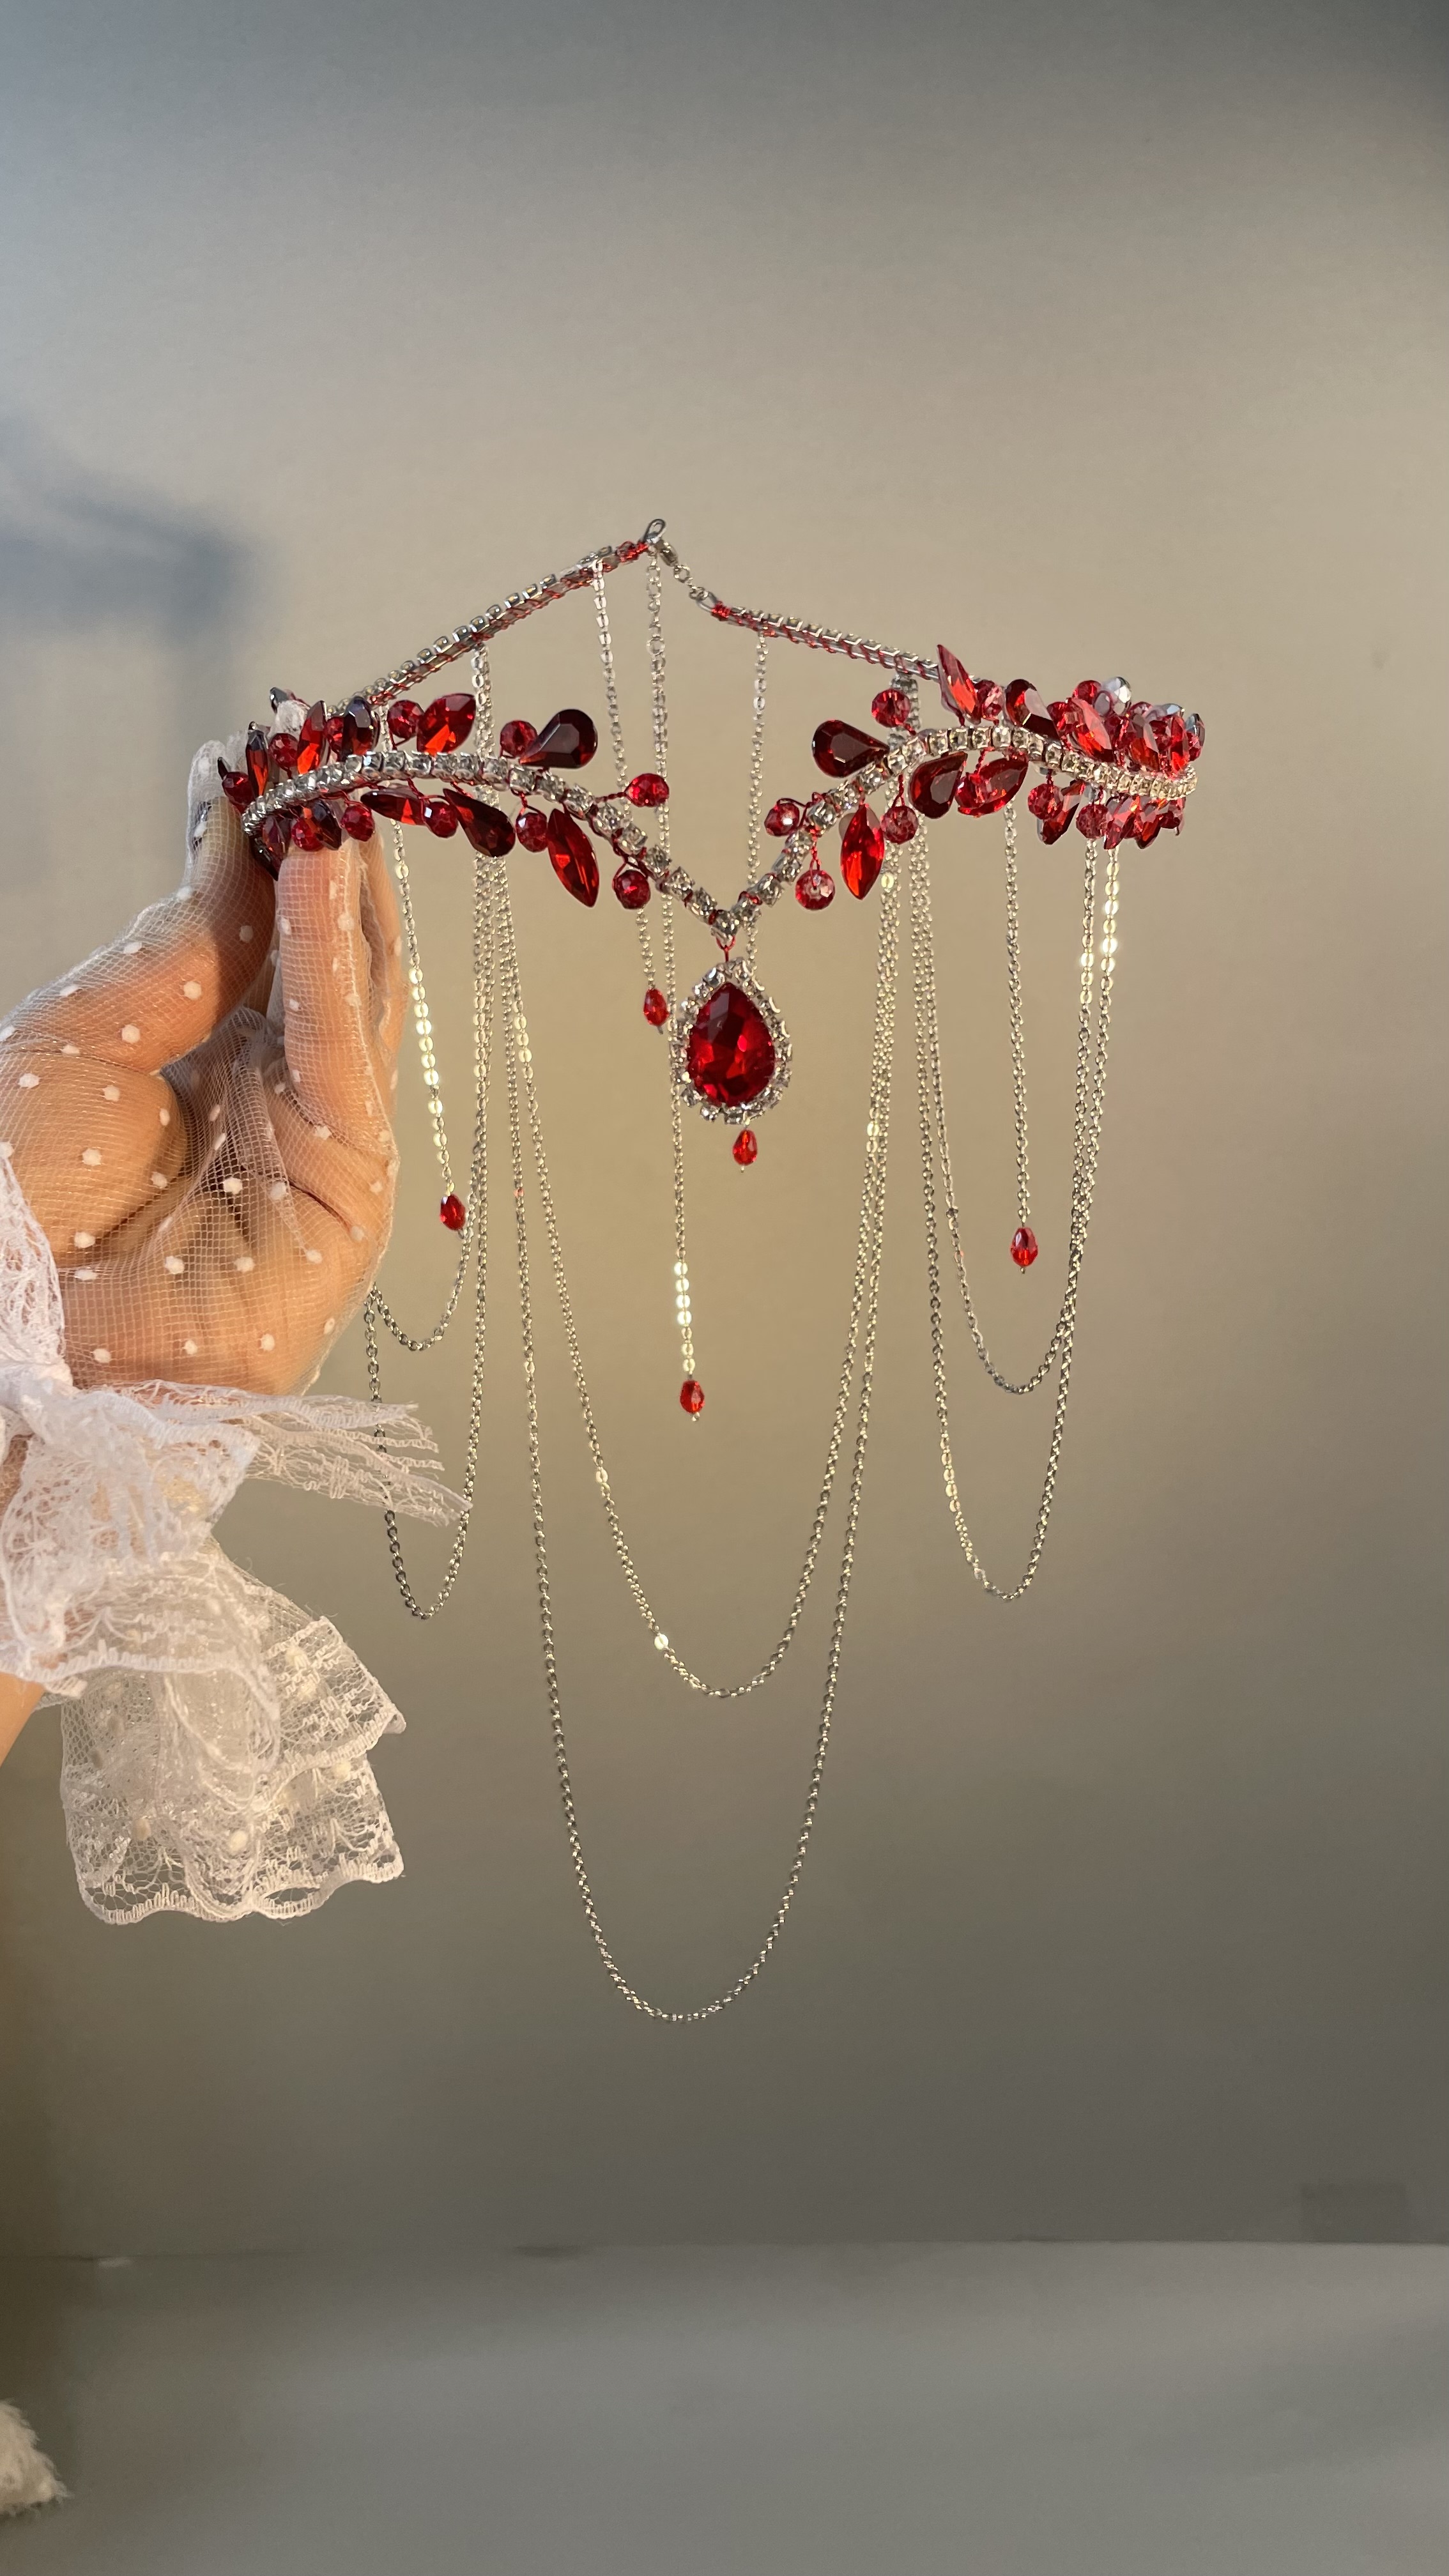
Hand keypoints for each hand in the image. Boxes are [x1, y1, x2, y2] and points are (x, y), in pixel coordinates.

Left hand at [0, 773, 405, 1395]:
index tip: (265, 749)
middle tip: (320, 741)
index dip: (261, 847)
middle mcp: (261, 1104)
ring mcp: (314, 1148)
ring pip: (351, 994)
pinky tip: (329, 863)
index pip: (249, 941)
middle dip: (319, 849)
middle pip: (315, 960)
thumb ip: (180, 955)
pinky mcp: (350, 1193)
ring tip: (334, 776)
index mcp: (190, 1072)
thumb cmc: (20, 1204)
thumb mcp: (83, 1038)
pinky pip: (348, 1053)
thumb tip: (237, 848)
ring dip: (345, 882)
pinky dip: (341, 954)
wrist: (21, 1337)